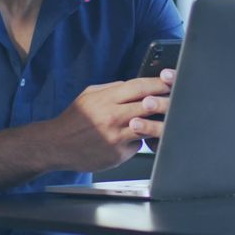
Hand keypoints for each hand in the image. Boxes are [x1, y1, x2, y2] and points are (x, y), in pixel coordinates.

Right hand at [44, 71, 173, 172]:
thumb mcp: (89, 95)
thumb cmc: (74, 119)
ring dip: (160, 122)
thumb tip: (136, 86)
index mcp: (106, 99)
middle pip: (149, 105)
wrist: (57, 145)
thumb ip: (113, 88)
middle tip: (178, 99)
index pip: (140, 86)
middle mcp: (112, 117)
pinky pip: (138, 145)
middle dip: (167, 101)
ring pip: (149, 127)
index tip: (171, 80)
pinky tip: (139, 137)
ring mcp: (116, 137)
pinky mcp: (118, 154)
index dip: (159, 82)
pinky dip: (141, 140)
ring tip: (168, 119)